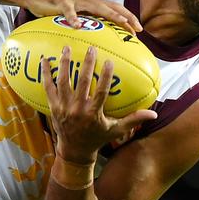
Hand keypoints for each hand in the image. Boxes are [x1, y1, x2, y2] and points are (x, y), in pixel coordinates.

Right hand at [26, 0, 142, 34]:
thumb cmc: (58, 9)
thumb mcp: (76, 16)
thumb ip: (87, 23)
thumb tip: (100, 38)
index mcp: (92, 3)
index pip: (115, 8)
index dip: (128, 17)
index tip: (139, 30)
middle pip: (112, 6)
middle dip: (126, 16)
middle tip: (137, 29)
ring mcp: (75, 0)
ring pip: (96, 6)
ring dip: (110, 14)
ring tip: (121, 22)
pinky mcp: (61, 3)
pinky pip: (68, 10)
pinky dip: (73, 18)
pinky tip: (77, 26)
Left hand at [41, 45, 156, 163]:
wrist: (74, 151)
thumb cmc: (97, 138)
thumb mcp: (116, 130)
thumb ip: (133, 120)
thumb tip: (154, 113)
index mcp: (93, 113)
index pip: (100, 91)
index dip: (104, 76)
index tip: (109, 61)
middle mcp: (77, 109)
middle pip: (81, 83)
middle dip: (86, 64)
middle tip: (91, 48)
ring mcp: (63, 107)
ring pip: (63, 82)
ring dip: (64, 64)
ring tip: (66, 47)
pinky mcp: (52, 107)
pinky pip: (47, 87)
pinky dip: (45, 73)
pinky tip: (44, 59)